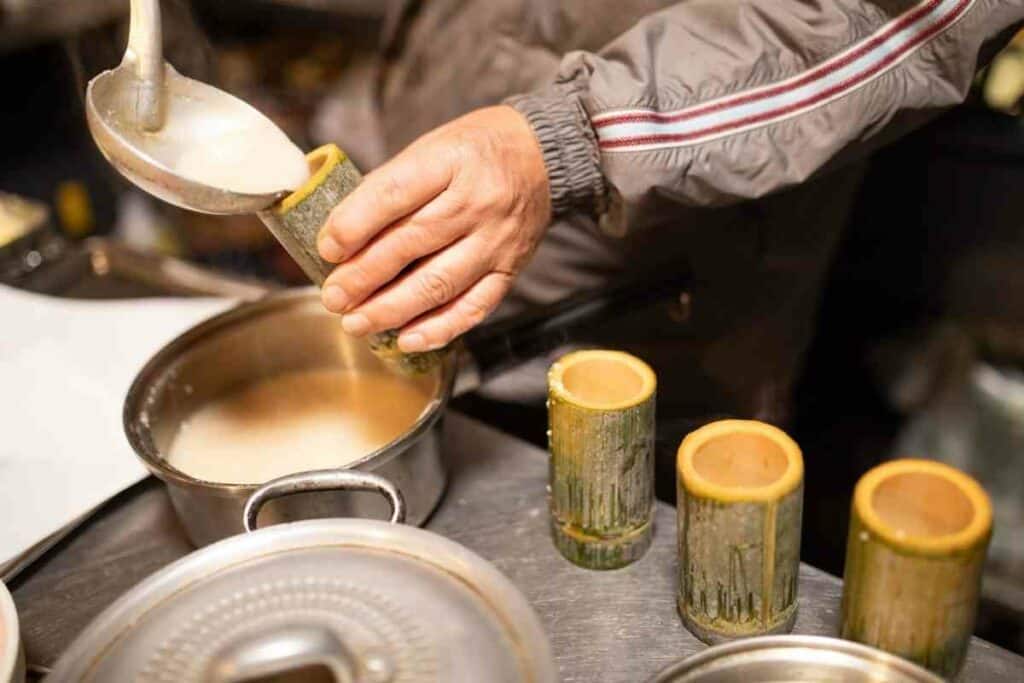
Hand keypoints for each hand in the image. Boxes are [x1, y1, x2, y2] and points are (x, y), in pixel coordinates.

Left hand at [317, 105, 550, 352]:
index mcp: (451, 160)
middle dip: (364, 276)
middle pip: (412, 243)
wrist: (541, 157)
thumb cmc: (474, 152)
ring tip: (356, 322)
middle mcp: (477, 201)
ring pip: (439, 283)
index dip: (356, 224)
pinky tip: (406, 338)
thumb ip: (388, 187)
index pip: (395, 193)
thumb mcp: (430, 147)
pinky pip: (474, 306)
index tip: (327, 248)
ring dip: (392, 308)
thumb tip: (338, 234)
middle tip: (333, 297)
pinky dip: (438, 328)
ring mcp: (496, 240)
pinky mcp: (509, 269)